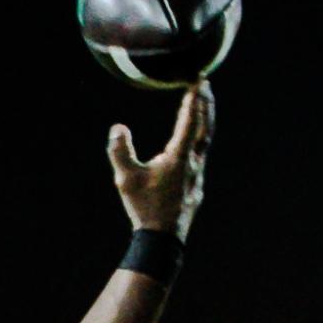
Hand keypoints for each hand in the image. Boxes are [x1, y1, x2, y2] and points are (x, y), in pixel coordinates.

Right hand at [108, 83, 214, 242]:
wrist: (162, 242)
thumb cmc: (144, 209)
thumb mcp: (126, 179)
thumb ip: (120, 150)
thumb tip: (118, 127)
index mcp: (180, 157)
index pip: (191, 121)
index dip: (194, 99)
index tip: (198, 79)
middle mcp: (194, 165)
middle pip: (205, 128)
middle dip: (205, 105)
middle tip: (205, 85)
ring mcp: (197, 177)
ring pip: (205, 143)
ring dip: (204, 123)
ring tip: (202, 108)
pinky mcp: (196, 189)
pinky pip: (200, 158)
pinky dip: (199, 142)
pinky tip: (194, 145)